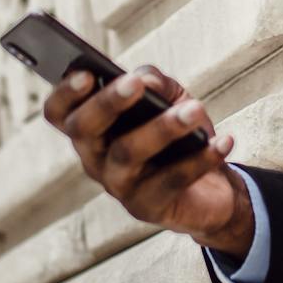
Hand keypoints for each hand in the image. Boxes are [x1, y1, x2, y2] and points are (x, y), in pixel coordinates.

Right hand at [42, 65, 254, 257]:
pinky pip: (171, 181)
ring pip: (127, 154)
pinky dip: (200, 159)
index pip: (59, 113)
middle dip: (107, 104)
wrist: (210, 189)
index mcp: (91, 129)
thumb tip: (146, 81)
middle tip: (134, 84)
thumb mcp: (168, 99)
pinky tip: (222, 141)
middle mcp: (95, 158)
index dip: (64, 94)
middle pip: (84, 130)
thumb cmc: (179, 135)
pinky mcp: (147, 207)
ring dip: (162, 129)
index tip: (86, 74)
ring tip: (194, 111)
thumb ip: (154, 83)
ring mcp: (118, 186)